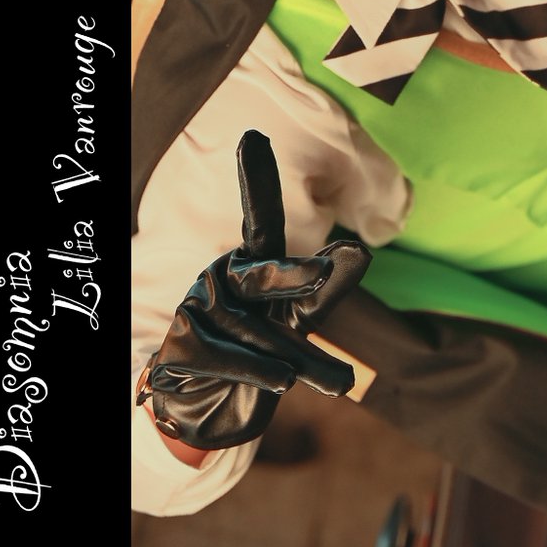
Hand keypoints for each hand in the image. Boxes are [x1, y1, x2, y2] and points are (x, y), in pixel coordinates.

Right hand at [138, 130, 371, 450]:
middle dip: (297, 275)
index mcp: (253, 262)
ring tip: (340, 382)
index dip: (257, 180)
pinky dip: (260, 373)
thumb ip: (328, 289)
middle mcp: (224, 277)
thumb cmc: (262, 354)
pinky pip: (230, 358)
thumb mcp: (299, 323)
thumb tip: (364, 250)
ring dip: (299, 360)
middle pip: (265, 273)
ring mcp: (199, 308)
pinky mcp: (182, 345)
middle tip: (330, 269)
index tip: (253, 137)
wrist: (209, 410)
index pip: (260, 219)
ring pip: (257, 330)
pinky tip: (283, 384)